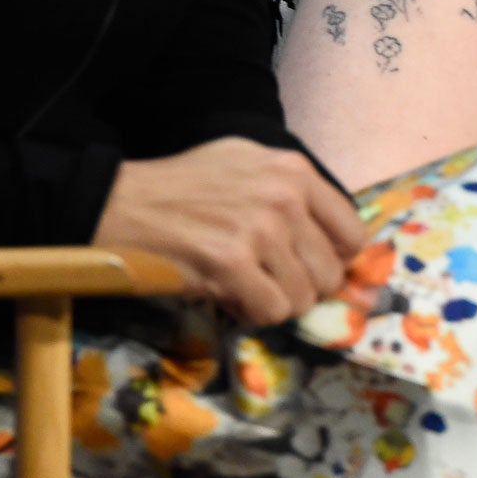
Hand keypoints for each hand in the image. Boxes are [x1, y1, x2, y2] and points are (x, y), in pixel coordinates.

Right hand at [93, 137, 368, 326]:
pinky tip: (231, 298)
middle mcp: (285, 197)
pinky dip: (253, 314)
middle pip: (329, 273)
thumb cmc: (186, 184)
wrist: (124, 201)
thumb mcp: (249, 163)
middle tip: (270, 282)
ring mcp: (260, 231)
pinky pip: (271, 311)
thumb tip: (334, 236)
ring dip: (276, 303)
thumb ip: (293, 190)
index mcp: (295, 170)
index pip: (352, 233)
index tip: (310, 267)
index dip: (334, 259)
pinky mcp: (232, 265)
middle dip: (302, 287)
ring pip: (303, 297)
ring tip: (248, 288)